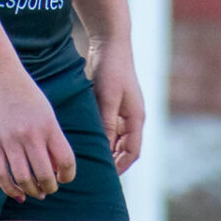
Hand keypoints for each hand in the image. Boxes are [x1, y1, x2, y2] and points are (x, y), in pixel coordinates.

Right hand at [0, 65, 76, 200]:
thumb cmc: (27, 96)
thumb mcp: (46, 114)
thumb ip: (52, 141)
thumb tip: (56, 171)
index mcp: (49, 126)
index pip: (66, 161)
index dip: (68, 176)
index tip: (64, 178)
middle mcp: (30, 134)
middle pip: (45, 175)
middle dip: (50, 188)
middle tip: (49, 188)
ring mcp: (9, 140)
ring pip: (23, 179)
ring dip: (32, 191)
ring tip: (35, 192)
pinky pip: (1, 174)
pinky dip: (10, 189)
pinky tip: (17, 193)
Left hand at [85, 42, 144, 174]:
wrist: (110, 42)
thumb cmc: (112, 70)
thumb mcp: (108, 99)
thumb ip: (107, 125)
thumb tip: (104, 150)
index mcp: (136, 118)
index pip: (132, 152)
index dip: (120, 167)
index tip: (103, 178)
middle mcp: (132, 117)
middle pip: (124, 148)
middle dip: (112, 161)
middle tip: (92, 173)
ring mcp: (123, 110)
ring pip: (115, 138)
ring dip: (105, 149)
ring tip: (86, 160)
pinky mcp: (112, 102)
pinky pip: (107, 126)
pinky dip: (99, 135)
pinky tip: (84, 139)